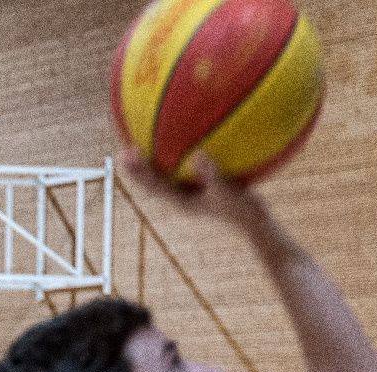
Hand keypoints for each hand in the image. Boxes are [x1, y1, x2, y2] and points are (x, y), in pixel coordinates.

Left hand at [119, 149, 268, 233]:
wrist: (255, 223)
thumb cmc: (243, 209)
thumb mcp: (228, 191)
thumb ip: (212, 174)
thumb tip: (196, 155)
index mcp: (182, 201)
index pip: (154, 186)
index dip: (139, 173)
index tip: (126, 157)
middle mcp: (181, 198)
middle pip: (152, 184)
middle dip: (137, 170)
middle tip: (121, 153)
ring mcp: (189, 195)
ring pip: (164, 180)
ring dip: (151, 166)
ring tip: (140, 147)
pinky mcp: (199, 190)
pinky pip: (182, 172)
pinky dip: (177, 159)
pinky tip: (183, 142)